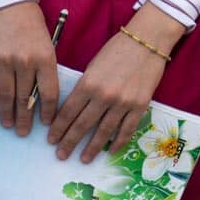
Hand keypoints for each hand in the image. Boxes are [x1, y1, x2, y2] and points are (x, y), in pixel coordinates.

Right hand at [0, 1, 58, 134]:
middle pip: (26, 99)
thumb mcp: (47, 43)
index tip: (47, 124)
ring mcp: (4, 61)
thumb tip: (41, 95)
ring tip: (8, 124)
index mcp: (45, 57)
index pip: (49, 93)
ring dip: (6, 113)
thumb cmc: (31, 22)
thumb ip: (44, 67)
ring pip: (5, 96)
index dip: (48, 111)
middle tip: (23, 133)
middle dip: (25, 119)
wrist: (6, 1)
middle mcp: (25, 62)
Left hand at [47, 5, 182, 162]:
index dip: (58, 128)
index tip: (51, 140)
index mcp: (88, 84)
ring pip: (103, 132)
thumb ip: (84, 87)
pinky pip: (127, 129)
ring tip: (84, 159)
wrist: (148, 40)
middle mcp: (103, 96)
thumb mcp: (93, 65)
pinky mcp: (140, 105)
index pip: (68, 113)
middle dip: (69, 142)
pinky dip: (118, 142)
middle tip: (61, 155)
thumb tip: (74, 110)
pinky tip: (111, 151)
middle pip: (82, 125)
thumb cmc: (117, 49)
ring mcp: (123, 103)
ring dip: (92, 148)